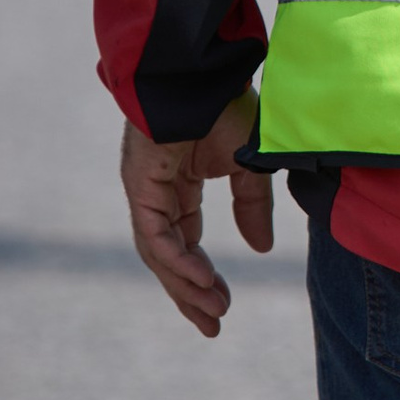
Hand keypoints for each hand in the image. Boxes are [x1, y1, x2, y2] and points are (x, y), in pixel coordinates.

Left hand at [119, 96, 272, 337]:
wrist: (207, 72)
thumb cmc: (227, 105)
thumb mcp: (248, 167)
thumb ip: (252, 207)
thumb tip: (260, 249)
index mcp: (179, 186)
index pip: (184, 242)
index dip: (202, 277)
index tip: (223, 307)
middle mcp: (158, 193)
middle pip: (168, 257)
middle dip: (189, 294)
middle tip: (213, 326)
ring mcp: (145, 190)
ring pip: (159, 253)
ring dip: (185, 285)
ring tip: (213, 310)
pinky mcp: (140, 186)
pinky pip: (155, 235)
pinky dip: (176, 261)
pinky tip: (199, 280)